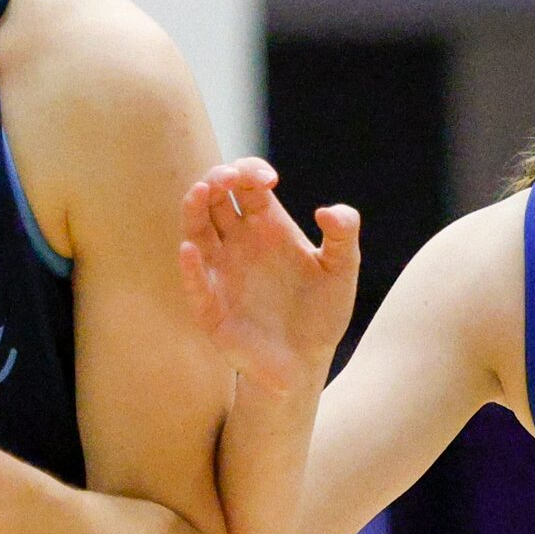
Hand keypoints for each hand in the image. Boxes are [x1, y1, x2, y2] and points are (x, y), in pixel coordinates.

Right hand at [177, 158, 361, 396]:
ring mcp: (220, 272)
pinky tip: (191, 249)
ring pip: (196, 231)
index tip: (269, 179)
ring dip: (194, 209)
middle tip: (229, 177)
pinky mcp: (210, 307)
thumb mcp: (341, 270)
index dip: (250, 171)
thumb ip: (344, 235)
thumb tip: (327, 211)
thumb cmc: (322, 312)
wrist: (306, 362)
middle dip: (218, 179)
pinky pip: (195, 283)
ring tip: (201, 191)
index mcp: (266, 226)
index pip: (246, 185)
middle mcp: (237, 242)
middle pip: (215, 199)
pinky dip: (190, 266)